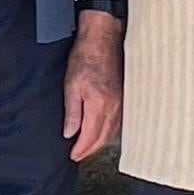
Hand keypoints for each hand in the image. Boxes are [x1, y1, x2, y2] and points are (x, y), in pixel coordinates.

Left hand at [61, 11, 123, 160]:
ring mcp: (121, 103)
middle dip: (90, 150)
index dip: (81, 149)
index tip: (72, 155)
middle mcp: (113, 107)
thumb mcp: (71, 85)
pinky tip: (101, 131)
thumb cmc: (85, 57)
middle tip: (78, 155)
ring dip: (99, 142)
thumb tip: (70, 134)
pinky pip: (117, 122)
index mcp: (98, 105)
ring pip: (112, 132)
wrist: (103, 39)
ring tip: (87, 147)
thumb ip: (72, 112)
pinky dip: (108, 132)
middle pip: (103, 138)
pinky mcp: (124, 97)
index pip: (90, 136)